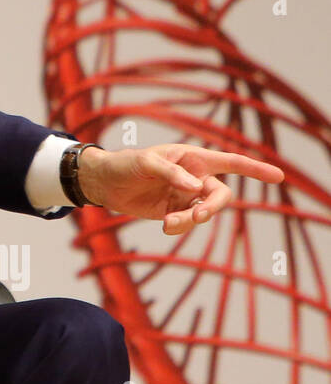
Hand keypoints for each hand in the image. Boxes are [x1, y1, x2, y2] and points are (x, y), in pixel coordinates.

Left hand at [78, 143, 284, 235]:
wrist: (105, 182)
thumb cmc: (125, 164)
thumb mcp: (144, 162)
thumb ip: (170, 172)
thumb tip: (194, 186)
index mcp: (192, 158)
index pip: (230, 162)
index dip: (254, 169)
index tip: (278, 176)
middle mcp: (194, 176)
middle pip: (220, 195)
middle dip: (212, 207)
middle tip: (198, 217)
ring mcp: (186, 195)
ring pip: (203, 212)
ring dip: (190, 220)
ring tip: (168, 223)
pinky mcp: (175, 211)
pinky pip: (188, 222)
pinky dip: (181, 226)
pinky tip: (166, 225)